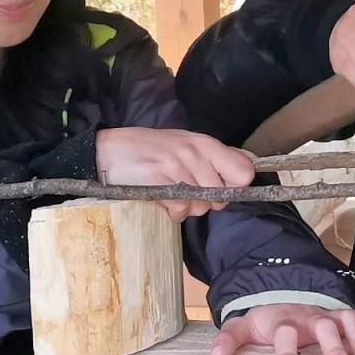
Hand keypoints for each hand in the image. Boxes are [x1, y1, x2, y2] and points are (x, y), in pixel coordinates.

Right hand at [96, 127, 255, 220]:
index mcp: (205, 143)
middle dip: (207, 201)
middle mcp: (194, 153)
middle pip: (221, 195)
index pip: (244, 172)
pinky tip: (160, 198)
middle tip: (186, 191)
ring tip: (170, 191)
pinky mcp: (158, 180)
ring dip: (187, 207)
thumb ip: (216, 156)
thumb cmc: (149, 149)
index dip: (236, 186)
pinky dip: (171, 211)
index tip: (222, 188)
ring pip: (201, 206)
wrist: (105, 151)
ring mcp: (176, 166)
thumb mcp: (186, 144)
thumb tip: (249, 166)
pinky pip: (179, 209)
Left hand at [210, 304, 354, 354]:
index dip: (288, 351)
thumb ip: (230, 340)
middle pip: (323, 325)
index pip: (285, 333)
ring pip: (347, 319)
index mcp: (283, 321)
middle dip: (335, 344)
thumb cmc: (266, 319)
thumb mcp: (244, 327)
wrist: (283, 294)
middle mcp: (309, 315)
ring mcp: (329, 312)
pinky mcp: (344, 313)